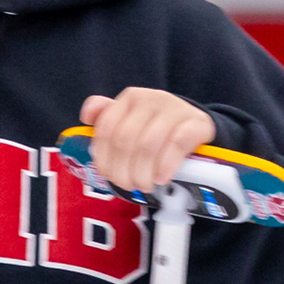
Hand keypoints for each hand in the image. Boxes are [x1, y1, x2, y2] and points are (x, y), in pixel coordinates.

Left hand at [79, 89, 215, 192]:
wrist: (195, 124)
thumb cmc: (154, 127)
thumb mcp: (130, 120)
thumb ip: (105, 118)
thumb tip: (87, 116)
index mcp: (129, 98)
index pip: (106, 129)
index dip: (103, 157)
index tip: (107, 176)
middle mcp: (151, 98)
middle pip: (125, 140)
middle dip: (122, 169)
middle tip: (127, 185)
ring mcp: (175, 109)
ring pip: (148, 144)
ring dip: (142, 172)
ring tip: (143, 185)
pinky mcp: (197, 123)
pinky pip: (176, 145)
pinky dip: (164, 166)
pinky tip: (160, 179)